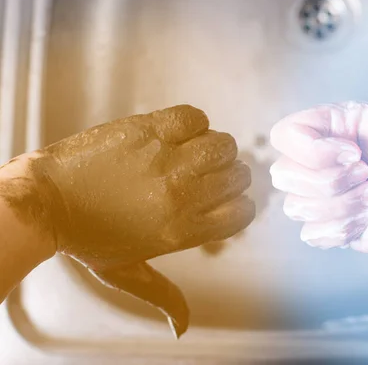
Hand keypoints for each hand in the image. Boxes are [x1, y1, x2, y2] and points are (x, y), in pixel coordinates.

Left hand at [1, 105, 254, 336]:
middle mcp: (182, 195)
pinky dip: (193, 123)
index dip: (238, 205)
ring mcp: (167, 160)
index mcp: (183, 230)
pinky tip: (177, 134)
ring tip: (194, 152)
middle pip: (238, 177)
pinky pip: (196, 117)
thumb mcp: (126, 273)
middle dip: (229, 176)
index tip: (224, 200)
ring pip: (223, 145)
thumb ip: (162, 295)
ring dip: (215, 148)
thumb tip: (182, 329)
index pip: (242, 213)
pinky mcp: (149, 130)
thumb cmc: (85, 239)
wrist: (46, 203)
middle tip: (205, 175)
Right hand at [269, 14, 367, 286]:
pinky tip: (366, 222)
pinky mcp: (326, 223)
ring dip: (342, 209)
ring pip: (294, 206)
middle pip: (283, 173)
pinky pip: (308, 233)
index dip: (314, 152)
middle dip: (333, 185)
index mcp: (336, 127)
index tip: (356, 155)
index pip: (285, 133)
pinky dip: (341, 232)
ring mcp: (322, 192)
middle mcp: (323, 157)